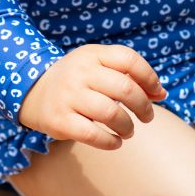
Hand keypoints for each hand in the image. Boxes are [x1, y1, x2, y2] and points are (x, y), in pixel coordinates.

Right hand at [18, 44, 168, 149]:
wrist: (32, 91)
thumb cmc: (78, 80)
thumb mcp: (99, 67)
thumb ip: (129, 75)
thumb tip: (162, 93)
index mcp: (92, 54)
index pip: (129, 60)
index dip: (149, 77)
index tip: (156, 93)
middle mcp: (80, 72)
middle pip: (125, 89)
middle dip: (144, 107)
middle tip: (147, 117)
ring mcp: (68, 96)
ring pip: (111, 113)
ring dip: (128, 126)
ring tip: (129, 130)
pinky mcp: (59, 120)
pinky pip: (93, 135)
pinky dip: (111, 141)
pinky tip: (116, 141)